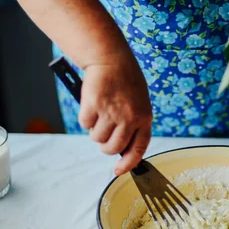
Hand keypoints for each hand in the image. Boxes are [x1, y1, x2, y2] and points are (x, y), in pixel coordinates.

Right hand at [78, 49, 151, 175]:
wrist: (111, 58)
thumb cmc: (125, 81)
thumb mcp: (139, 103)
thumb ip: (134, 124)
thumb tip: (123, 149)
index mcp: (144, 117)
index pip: (138, 149)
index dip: (128, 163)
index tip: (118, 170)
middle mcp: (129, 117)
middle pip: (112, 148)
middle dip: (105, 146)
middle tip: (103, 135)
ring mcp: (111, 112)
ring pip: (97, 138)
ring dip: (94, 130)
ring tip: (99, 113)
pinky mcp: (93, 105)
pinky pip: (85, 124)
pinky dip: (85, 117)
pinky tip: (92, 105)